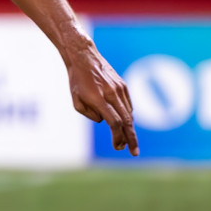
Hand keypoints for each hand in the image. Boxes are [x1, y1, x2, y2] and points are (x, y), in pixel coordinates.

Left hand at [67, 41, 138, 155]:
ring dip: (128, 129)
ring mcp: (120, 89)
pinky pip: (128, 105)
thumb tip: (105, 122)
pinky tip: (122, 123)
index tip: (118, 147)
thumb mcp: (76, 100)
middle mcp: (112, 94)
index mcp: (99, 99)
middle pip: (127, 121)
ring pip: (128, 113)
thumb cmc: (76, 81)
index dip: (117, 137)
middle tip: (134, 152)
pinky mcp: (124, 85)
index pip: (114, 122)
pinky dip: (127, 115)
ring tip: (124, 141)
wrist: (84, 57)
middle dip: (131, 139)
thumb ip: (89, 114)